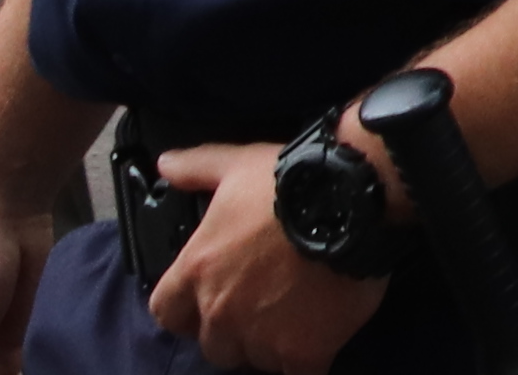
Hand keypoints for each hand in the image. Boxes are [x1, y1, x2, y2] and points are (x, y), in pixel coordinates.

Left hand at [146, 146, 388, 374]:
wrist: (352, 198)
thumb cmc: (289, 181)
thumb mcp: (235, 164)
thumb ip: (196, 168)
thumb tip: (165, 165)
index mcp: (196, 271)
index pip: (166, 313)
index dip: (186, 309)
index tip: (208, 299)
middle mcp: (219, 311)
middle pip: (213, 343)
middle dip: (234, 329)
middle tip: (265, 305)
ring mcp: (260, 336)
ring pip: (254, 359)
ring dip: (271, 344)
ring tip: (299, 317)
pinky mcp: (303, 349)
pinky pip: (298, 373)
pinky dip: (306, 362)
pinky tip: (320, 343)